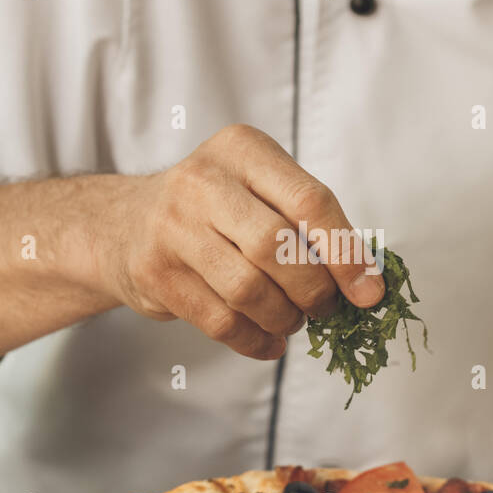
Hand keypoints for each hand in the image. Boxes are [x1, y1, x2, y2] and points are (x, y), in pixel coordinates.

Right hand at [100, 125, 385, 359]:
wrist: (121, 224)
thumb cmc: (212, 210)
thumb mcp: (257, 190)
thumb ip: (307, 222)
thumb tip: (367, 282)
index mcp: (243, 149)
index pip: (311, 202)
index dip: (347, 254)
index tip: (370, 292)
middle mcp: (204, 181)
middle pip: (279, 248)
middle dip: (314, 291)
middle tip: (325, 308)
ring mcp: (173, 227)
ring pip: (249, 290)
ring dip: (283, 318)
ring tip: (291, 321)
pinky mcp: (155, 273)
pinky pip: (221, 321)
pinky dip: (255, 341)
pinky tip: (267, 342)